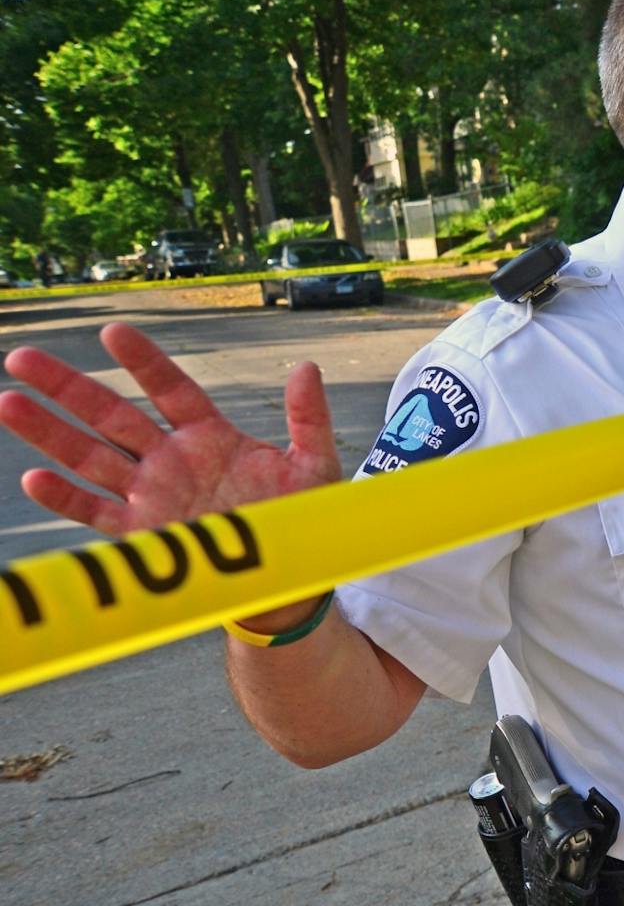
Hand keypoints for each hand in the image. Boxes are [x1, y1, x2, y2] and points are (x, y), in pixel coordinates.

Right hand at [0, 322, 342, 537]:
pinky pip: (96, 512)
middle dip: (67, 387)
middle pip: (111, 415)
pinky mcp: (142, 532)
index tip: (111, 332)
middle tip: (21, 356)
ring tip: (7, 401)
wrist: (287, 573)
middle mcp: (171, 458)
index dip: (143, 363)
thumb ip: (308, 418)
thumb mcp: (312, 464)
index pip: (170, 389)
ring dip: (49, 432)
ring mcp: (151, 493)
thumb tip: (308, 367)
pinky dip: (65, 498)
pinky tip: (33, 478)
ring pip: (90, 457)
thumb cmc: (298, 516)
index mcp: (210, 435)